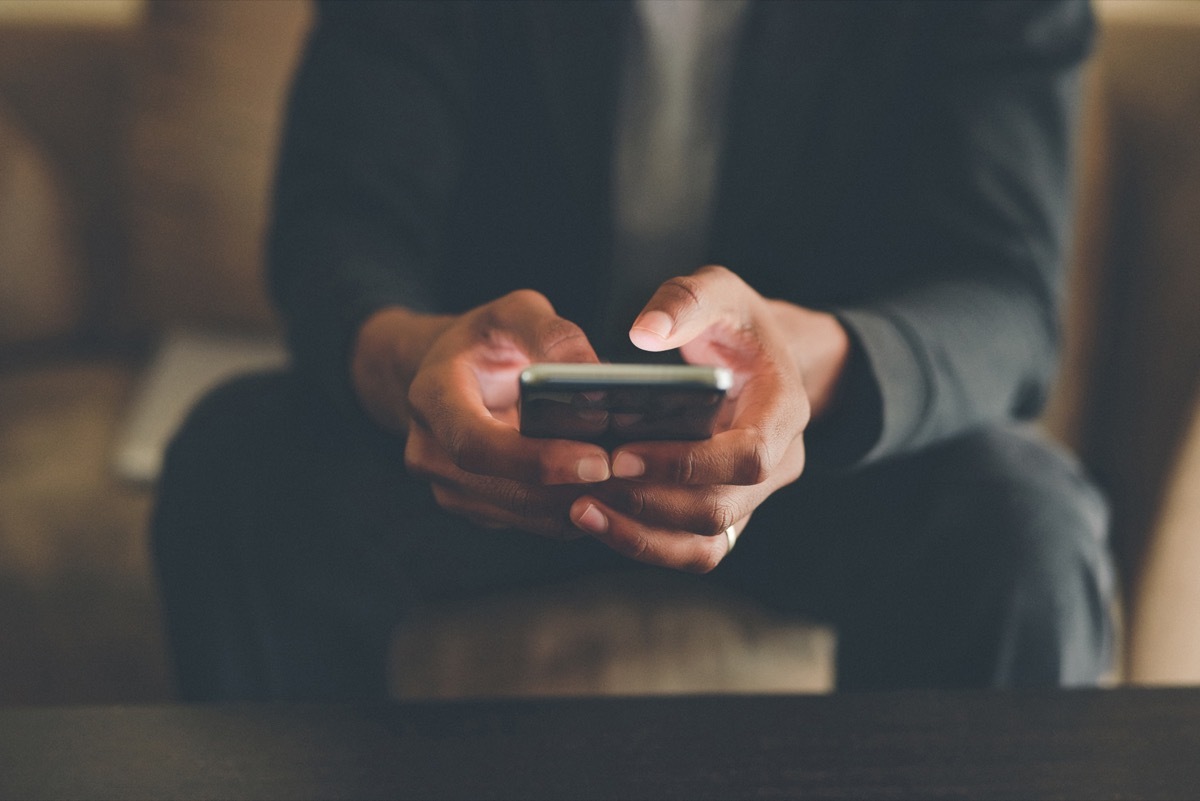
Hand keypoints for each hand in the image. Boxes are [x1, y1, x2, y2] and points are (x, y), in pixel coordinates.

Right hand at [354, 291, 612, 537]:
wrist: (449, 374)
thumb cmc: (485, 340)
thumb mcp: (513, 313)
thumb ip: (551, 333)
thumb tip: (594, 372)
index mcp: (432, 398)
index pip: (478, 445)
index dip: (537, 460)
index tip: (597, 461)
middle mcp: (431, 453)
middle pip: (507, 491)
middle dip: (574, 490)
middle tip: (636, 479)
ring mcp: (452, 488)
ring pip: (526, 516)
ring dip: (583, 507)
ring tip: (636, 486)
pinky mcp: (479, 509)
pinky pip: (533, 522)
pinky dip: (577, 511)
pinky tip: (615, 492)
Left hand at [567, 265, 847, 571]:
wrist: (755, 357)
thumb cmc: (734, 323)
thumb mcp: (718, 291)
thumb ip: (684, 302)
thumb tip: (643, 333)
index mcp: (786, 409)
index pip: (749, 456)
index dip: (687, 463)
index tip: (623, 452)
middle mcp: (778, 463)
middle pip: (721, 507)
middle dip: (651, 502)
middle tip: (587, 483)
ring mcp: (752, 496)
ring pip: (706, 542)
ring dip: (642, 534)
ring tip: (581, 509)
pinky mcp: (723, 513)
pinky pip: (690, 549)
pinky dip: (644, 542)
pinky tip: (595, 521)